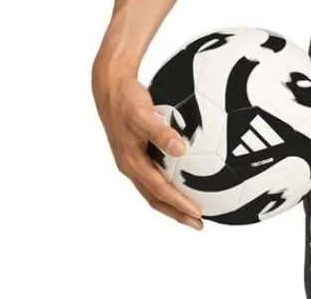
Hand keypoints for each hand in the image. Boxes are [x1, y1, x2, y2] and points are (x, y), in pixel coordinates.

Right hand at [92, 58, 202, 229]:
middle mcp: (131, 166)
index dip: (178, 204)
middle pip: (155, 198)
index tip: (197, 214)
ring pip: (153, 189)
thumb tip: (181, 148)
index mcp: (131, 163)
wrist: (110, 86)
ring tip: (192, 209)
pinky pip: (154, 174)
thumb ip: (161, 132)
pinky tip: (182, 178)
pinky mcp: (136, 151)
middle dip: (176, 213)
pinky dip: (168, 183)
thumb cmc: (127, 100)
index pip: (158, 191)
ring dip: (172, 201)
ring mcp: (132, 160)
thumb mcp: (143, 114)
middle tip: (199, 223)